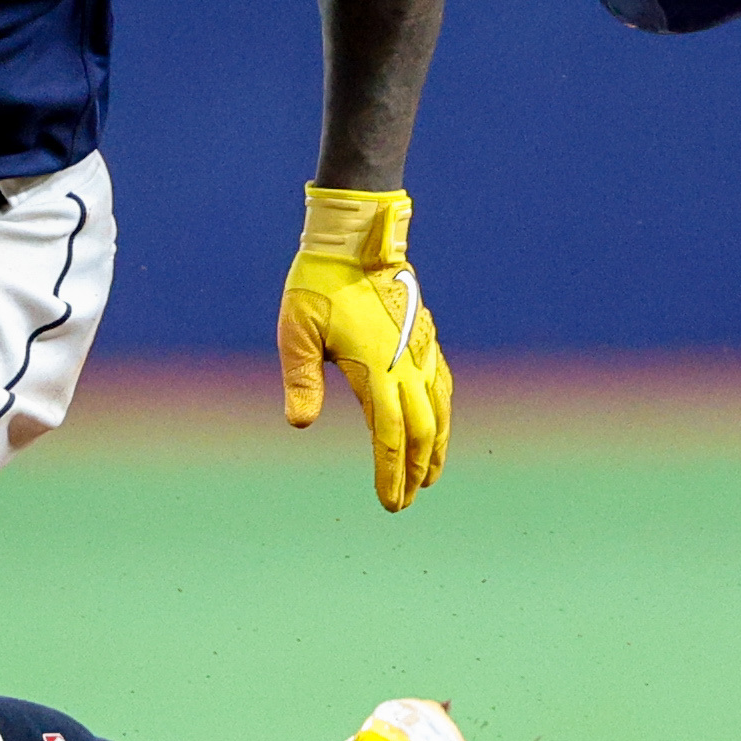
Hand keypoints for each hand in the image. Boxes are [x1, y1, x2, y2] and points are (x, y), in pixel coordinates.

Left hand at [278, 186, 453, 512]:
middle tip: (407, 498)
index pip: (388, 434)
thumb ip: (300, 379)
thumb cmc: (317, 284)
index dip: (390, 473)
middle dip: (416, 469)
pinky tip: (440, 423)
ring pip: (441, 408)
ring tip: (430, 474)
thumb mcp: (296, 331)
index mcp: (375, 367)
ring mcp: (420, 347)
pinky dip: (444, 411)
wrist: (355, 239)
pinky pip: (443, 382)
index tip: (390, 502)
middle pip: (422, 429)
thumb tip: (300, 423)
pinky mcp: (425, 335)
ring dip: (437, 445)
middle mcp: (405, 362)